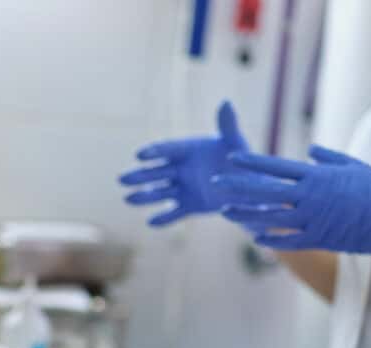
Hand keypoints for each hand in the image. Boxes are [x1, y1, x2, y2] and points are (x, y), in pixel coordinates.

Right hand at [119, 100, 248, 225]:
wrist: (249, 187)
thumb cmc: (241, 160)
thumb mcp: (236, 143)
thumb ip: (228, 126)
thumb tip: (226, 102)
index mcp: (187, 150)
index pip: (167, 150)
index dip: (153, 152)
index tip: (140, 155)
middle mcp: (180, 168)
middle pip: (155, 172)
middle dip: (139, 176)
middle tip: (122, 180)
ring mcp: (182, 188)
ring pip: (159, 192)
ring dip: (144, 196)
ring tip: (128, 199)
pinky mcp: (188, 206)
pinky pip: (173, 213)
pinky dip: (163, 218)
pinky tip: (151, 222)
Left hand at [214, 145, 370, 271]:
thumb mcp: (356, 167)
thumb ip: (329, 159)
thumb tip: (310, 151)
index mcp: (319, 176)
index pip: (278, 166)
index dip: (253, 162)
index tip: (233, 158)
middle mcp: (311, 196)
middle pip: (266, 190)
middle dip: (239, 186)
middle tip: (215, 183)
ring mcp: (313, 219)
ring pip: (271, 217)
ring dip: (246, 215)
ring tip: (225, 211)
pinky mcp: (320, 239)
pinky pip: (288, 240)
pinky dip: (270, 238)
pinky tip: (254, 236)